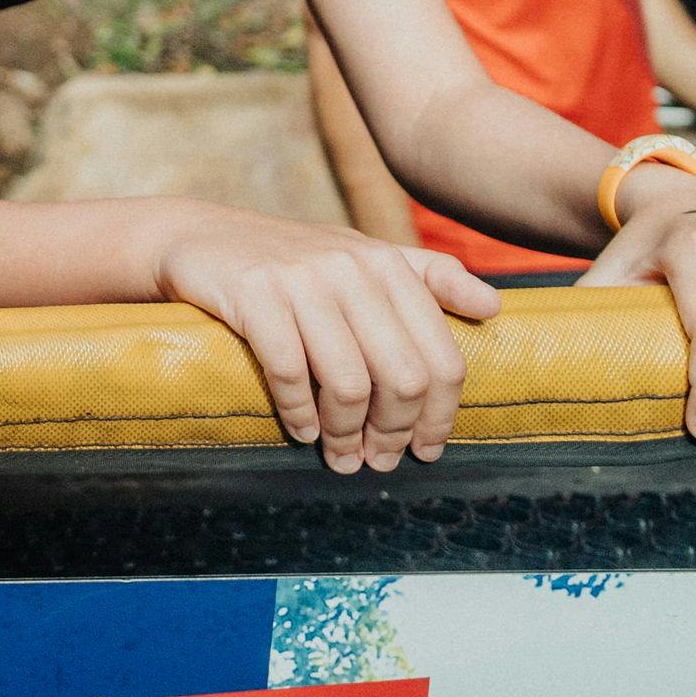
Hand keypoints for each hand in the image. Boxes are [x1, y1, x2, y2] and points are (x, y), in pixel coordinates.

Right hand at [151, 205, 501, 474]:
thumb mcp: (362, 256)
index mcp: (388, 264)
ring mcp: (300, 278)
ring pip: (348, 382)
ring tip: (339, 456)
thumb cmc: (292, 259)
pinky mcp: (252, 292)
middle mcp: (351, 267)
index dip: (439, 417)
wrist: (201, 236)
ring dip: (346, 434)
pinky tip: (302, 430)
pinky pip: (289, 371)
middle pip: (402, 377)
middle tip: (377, 460)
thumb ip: (430, 277)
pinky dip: (299, 414)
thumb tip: (494, 308)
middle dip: (393, 433)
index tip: (425, 450)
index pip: (441, 358)